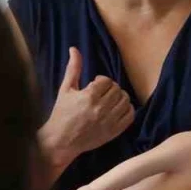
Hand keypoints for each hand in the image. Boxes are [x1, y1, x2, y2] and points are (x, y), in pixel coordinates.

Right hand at [39, 48, 133, 167]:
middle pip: (117, 90)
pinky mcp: (114, 132)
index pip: (107, 81)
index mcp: (89, 96)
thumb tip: (74, 49)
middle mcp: (101, 108)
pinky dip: (127, 109)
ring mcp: (109, 121)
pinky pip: (130, 116)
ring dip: (120, 97)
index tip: (95, 85)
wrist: (61, 140)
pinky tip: (117, 109)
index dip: (102, 81)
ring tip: (110, 100)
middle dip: (111, 88)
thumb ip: (73, 69)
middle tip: (102, 92)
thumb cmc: (61, 113)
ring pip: (125, 101)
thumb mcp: (65, 89)